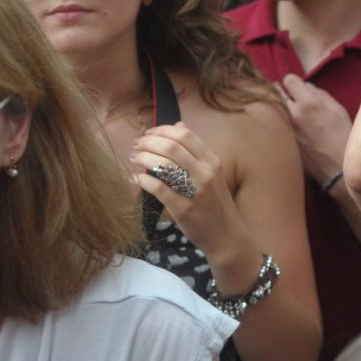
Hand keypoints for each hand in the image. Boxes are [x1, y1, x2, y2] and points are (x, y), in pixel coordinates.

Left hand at [131, 123, 242, 254]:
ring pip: (163, 165)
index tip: (149, 133)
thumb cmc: (216, 203)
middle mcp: (205, 173)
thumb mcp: (212, 173)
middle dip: (148, 142)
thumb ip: (196, 151)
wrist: (226, 235)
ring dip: (143, 158)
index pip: (185, 135)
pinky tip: (136, 178)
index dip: (163, 130)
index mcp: (212, 161)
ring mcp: (194, 191)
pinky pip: (157, 188)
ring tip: (134, 158)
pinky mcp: (182, 208)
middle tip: (136, 145)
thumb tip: (179, 125)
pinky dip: (142, 180)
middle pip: (171, 147)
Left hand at [279, 75, 352, 185]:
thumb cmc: (344, 138)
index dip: (294, 83)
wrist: (338, 170)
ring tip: (287, 115)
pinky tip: (286, 130)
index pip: (289, 80)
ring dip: (277, 109)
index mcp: (309, 104)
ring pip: (271, 109)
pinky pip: (273, 126)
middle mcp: (293, 115)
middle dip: (281, 93)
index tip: (297, 88)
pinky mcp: (281, 143)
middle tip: (289, 100)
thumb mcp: (339, 111)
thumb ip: (321, 95)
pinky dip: (277, 124)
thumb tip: (307, 87)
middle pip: (274, 92)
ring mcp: (284, 130)